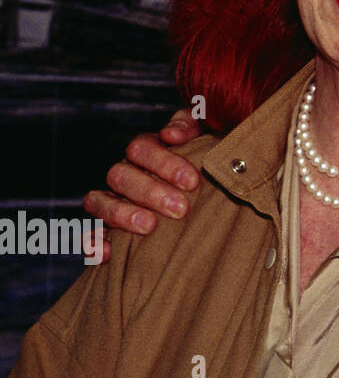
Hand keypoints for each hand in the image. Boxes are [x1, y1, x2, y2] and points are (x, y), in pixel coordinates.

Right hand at [82, 109, 203, 260]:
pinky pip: (92, 235)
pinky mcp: (109, 230)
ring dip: (121, 214)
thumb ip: (191, 125)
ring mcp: (113, 200)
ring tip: (149, 226)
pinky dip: (96, 243)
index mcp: (146, 150)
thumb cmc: (208, 161)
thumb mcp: (206, 135)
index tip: (192, 182)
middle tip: (180, 208)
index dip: (164, 163)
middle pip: (121, 176)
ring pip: (100, 201)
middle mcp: (126, 173)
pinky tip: (108, 252)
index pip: (141, 148)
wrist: (205, 193)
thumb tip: (170, 134)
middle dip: (150, 192)